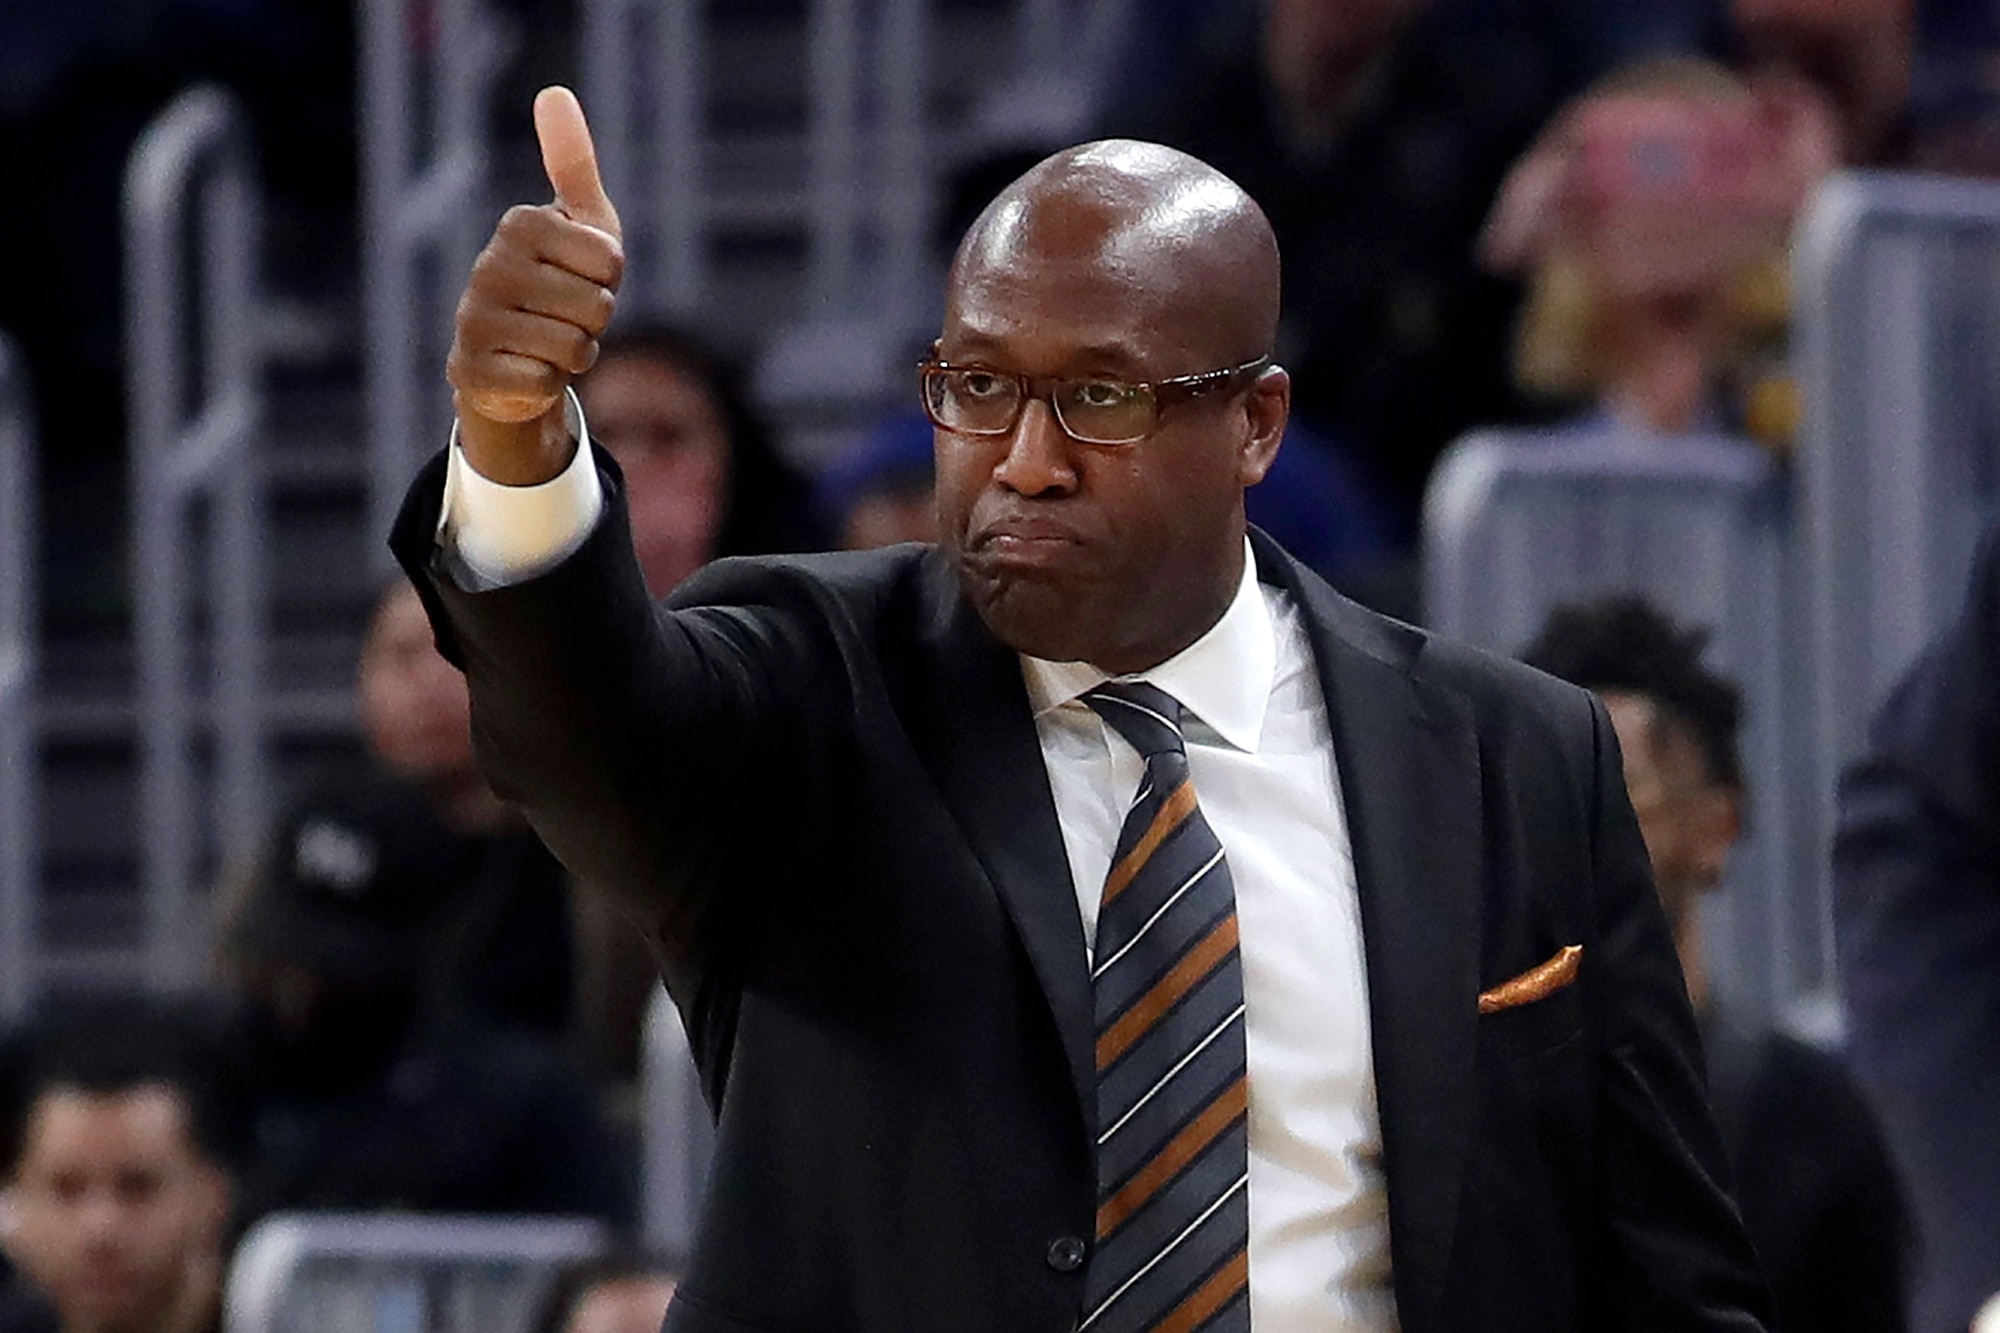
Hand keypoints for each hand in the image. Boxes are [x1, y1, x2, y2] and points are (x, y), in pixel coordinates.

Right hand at [446, 86, 623, 483]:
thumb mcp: (581, 222)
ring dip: (576, 354)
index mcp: (519, 225)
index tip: (582, 276)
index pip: (609, 261)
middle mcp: (488, 267)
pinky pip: (544, 382)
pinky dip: (549, 384)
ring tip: (549, 341)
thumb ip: (573, 161)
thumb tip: (554, 92)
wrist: (516, 356)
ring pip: (572, 348)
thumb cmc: (559, 281)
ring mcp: (473, 320)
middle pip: (596, 306)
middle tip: (566, 314)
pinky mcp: (468, 370)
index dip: (610, 280)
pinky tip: (527, 370)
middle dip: (595, 320)